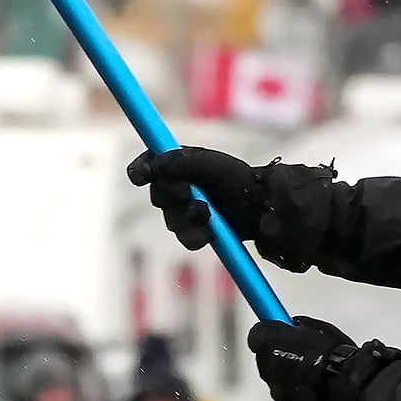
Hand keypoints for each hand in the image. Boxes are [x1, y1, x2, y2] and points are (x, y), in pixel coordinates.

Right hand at [127, 144, 264, 249]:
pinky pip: (186, 238)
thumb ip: (182, 161)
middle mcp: (176, 187)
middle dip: (171, 194)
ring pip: (171, 220)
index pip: (147, 165)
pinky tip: (211, 230)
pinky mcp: (195, 232)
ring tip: (206, 211)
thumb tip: (155, 165)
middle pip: (157, 195)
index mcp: (176, 164)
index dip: (140, 170)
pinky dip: (197, 235)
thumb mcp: (211, 163)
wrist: (260, 206)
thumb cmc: (236, 178)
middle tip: (187, 191)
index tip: (141, 176)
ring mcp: (183, 212)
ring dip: (187, 216)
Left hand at [250, 314, 374, 400]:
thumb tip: (293, 327)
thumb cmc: (335, 352)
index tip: (281, 334)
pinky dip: (296, 398)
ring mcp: (274, 389)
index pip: (257, 335)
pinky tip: (312, 393)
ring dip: (288, 378)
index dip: (272, 335)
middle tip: (302, 356)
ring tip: (312, 376)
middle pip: (266, 359)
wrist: (347, 384)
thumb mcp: (317, 327)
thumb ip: (297, 327)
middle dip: (280, 357)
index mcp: (269, 340)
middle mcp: (265, 365)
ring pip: (276, 381)